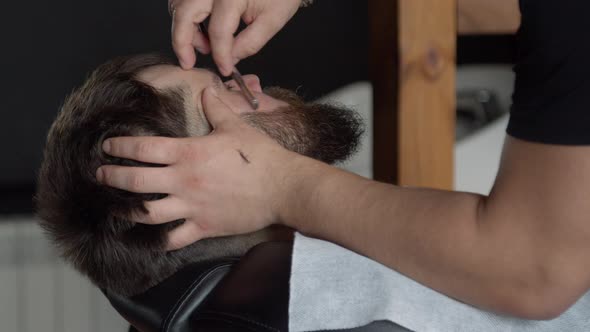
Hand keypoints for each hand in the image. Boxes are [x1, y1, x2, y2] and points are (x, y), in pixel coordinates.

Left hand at [96, 87, 299, 249]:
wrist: (283, 187)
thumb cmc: (261, 156)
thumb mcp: (235, 127)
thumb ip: (215, 108)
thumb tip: (206, 89)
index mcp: (189, 153)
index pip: (143, 148)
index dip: (120, 146)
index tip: (107, 146)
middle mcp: (184, 181)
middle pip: (135, 181)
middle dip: (111, 177)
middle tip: (100, 174)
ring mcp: (192, 206)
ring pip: (147, 213)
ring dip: (126, 210)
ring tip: (115, 207)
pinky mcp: (204, 226)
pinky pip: (174, 238)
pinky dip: (159, 240)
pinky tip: (150, 239)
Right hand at [169, 0, 302, 74]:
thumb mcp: (273, 19)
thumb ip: (250, 42)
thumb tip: (230, 58)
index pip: (219, 32)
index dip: (220, 55)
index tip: (225, 69)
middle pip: (184, 14)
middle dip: (182, 43)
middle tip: (188, 62)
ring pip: (178, 5)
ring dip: (183, 28)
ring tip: (203, 44)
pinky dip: (185, 15)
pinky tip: (200, 29)